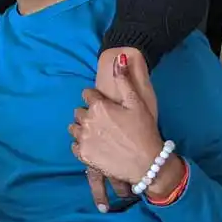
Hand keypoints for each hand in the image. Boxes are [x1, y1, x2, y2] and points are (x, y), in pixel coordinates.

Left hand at [83, 48, 154, 209]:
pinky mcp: (82, 154)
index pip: (87, 94)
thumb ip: (124, 80)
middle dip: (89, 114)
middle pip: (79, 111)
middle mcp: (86, 120)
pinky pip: (75, 145)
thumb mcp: (137, 104)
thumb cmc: (144, 131)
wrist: (147, 164)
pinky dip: (82, 145)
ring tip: (99, 134)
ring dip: (83, 128)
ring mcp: (82, 138)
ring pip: (74, 128)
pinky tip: (96, 146)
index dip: (97, 99)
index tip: (107, 107)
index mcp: (98, 106)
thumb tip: (119, 57)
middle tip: (105, 122)